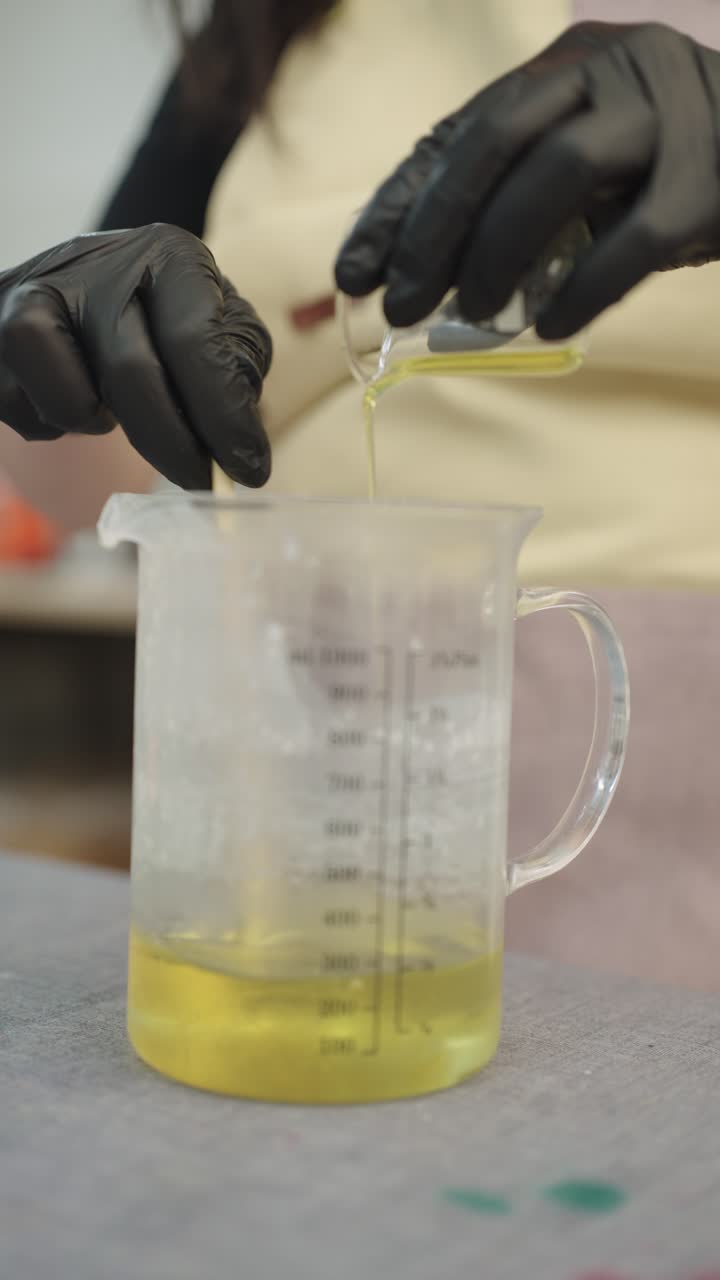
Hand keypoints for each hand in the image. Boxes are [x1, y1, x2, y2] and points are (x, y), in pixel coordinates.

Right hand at [0, 224, 271, 487]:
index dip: (225, 417)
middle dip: (173, 442)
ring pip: (60, 386)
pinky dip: (50, 423)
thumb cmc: (171, 319)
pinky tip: (73, 403)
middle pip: (131, 371)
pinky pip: (19, 404)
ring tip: (111, 417)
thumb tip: (234, 433)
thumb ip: (237, 368)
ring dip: (91, 420)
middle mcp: (96, 263)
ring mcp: (35, 293)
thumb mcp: (221, 325)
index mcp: (167, 254)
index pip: (196, 342)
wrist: (94, 290)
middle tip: (199, 479)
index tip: (248, 470)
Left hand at [336, 21, 719, 337]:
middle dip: (436, 231)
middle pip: (498, 140)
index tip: (354, 273)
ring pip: (561, 170)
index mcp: (565, 65)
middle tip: (401, 305)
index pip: (461, 133)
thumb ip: (501, 202)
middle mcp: (612, 68)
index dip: (400, 206)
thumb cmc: (655, 176)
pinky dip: (585, 289)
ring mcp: (665, 116)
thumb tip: (404, 270)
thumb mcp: (572, 173)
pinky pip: (635, 238)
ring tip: (476, 314)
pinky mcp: (707, 182)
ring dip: (501, 250)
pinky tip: (552, 326)